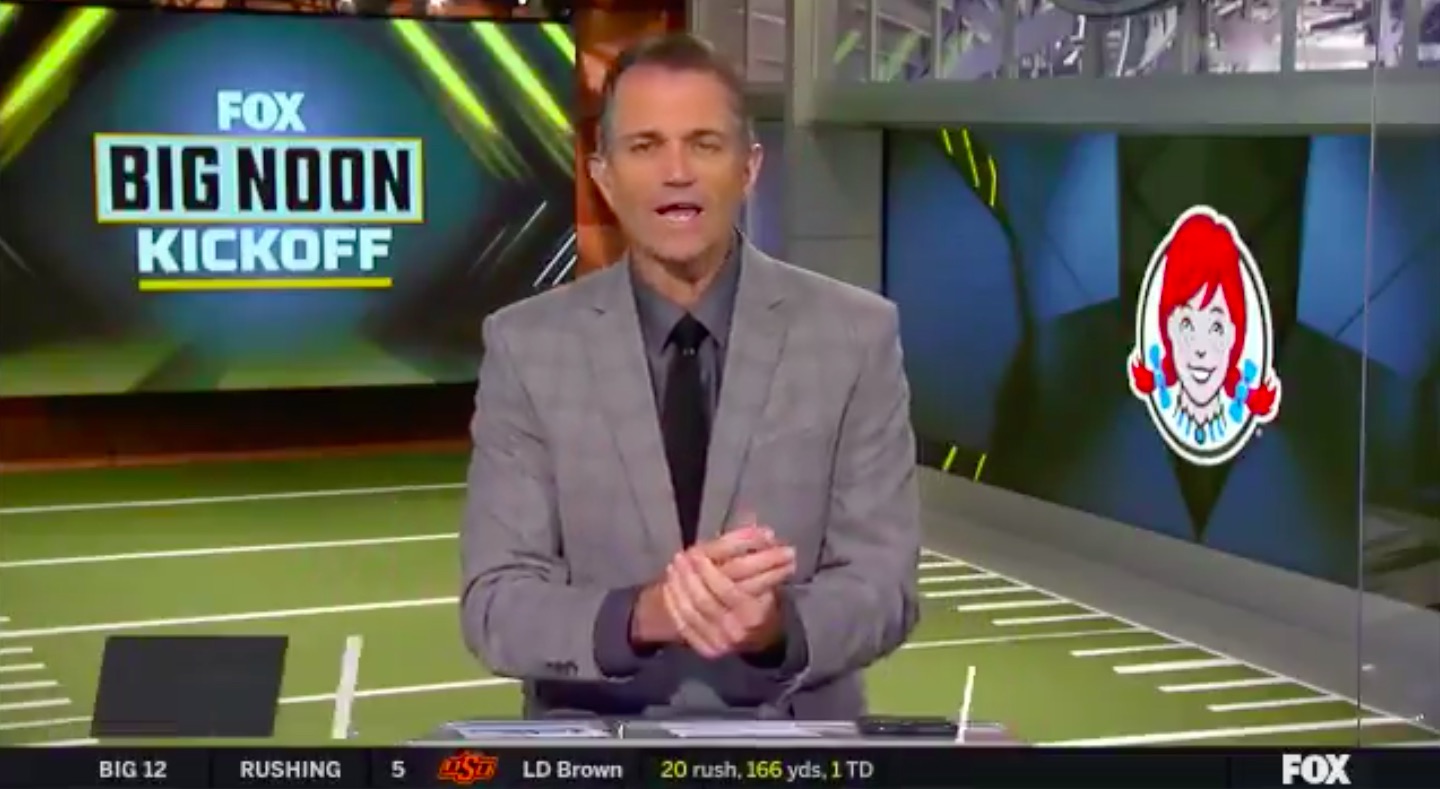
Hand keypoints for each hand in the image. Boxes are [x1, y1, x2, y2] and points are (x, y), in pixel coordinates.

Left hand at [661, 527, 796, 658]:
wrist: (761, 637)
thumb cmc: (762, 600)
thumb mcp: (768, 578)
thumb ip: (762, 557)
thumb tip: (762, 531)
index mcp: (753, 613)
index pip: (726, 590)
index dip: (708, 570)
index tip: (696, 552)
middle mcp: (736, 632)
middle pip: (704, 601)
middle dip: (688, 577)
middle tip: (680, 556)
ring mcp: (720, 643)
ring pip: (690, 612)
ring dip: (678, 587)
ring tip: (673, 566)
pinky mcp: (707, 649)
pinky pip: (684, 625)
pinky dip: (674, 603)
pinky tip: (670, 586)